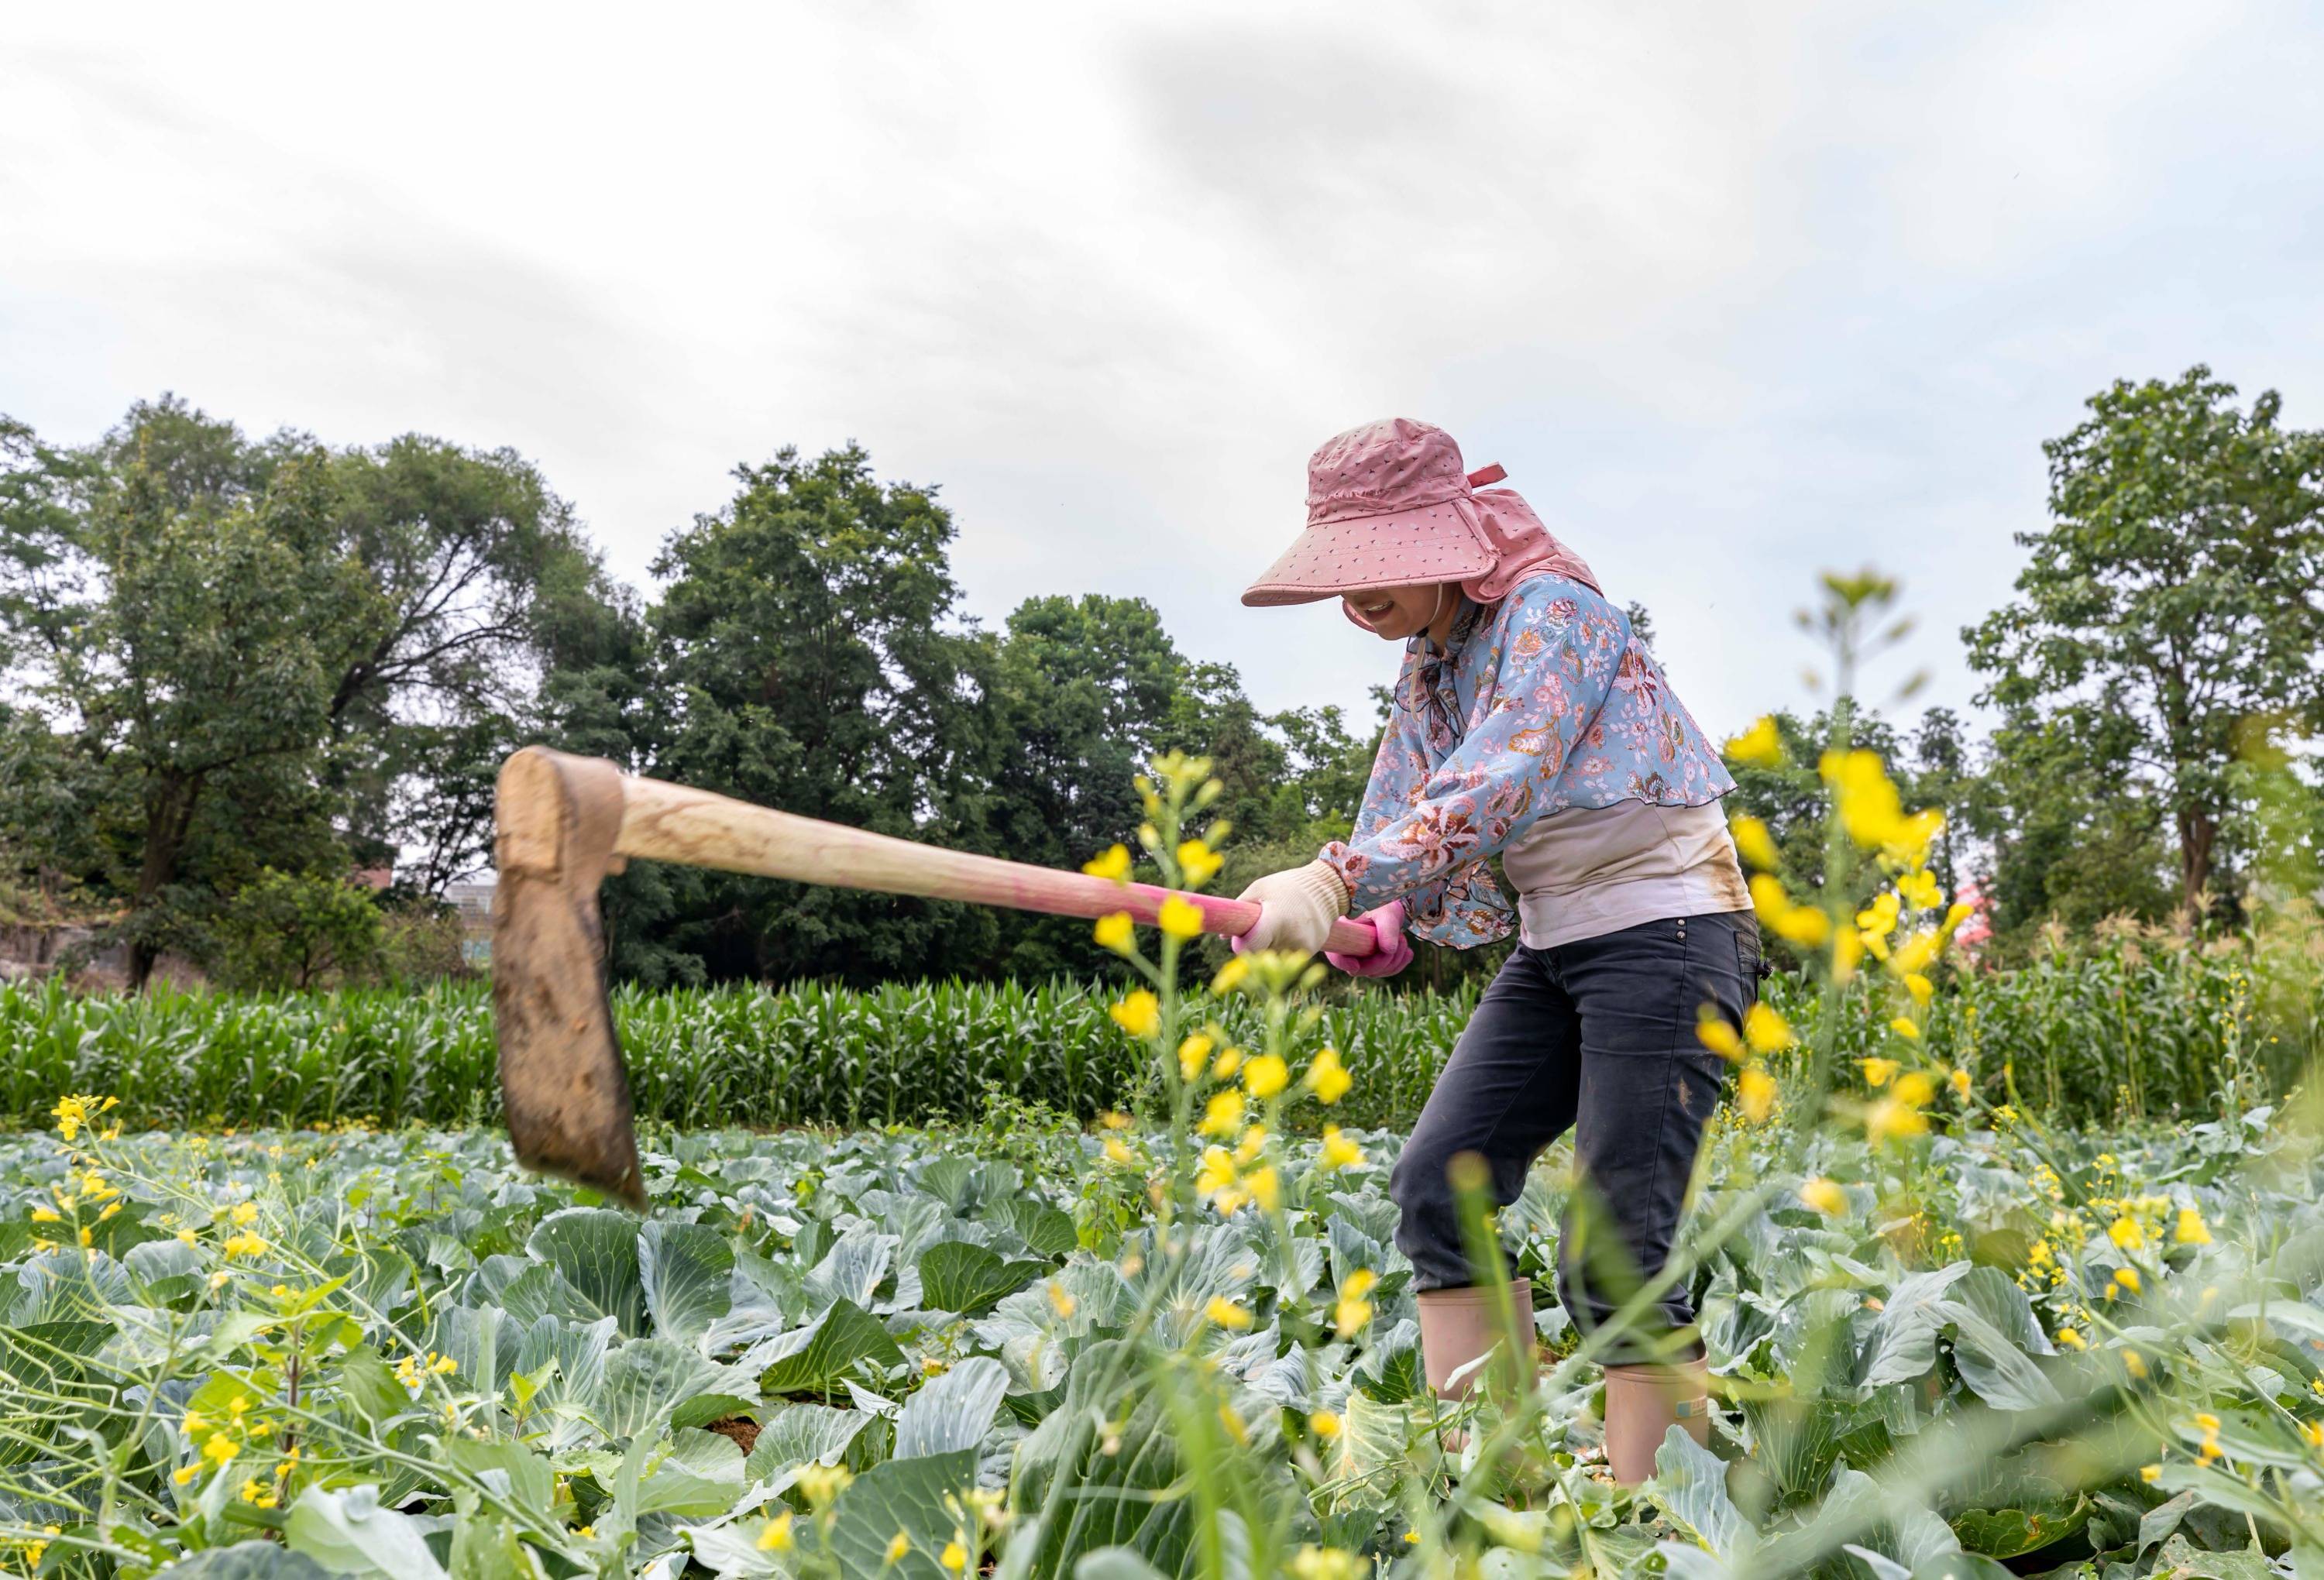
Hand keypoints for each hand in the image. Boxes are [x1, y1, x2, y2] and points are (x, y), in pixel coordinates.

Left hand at [1231, 860, 1348, 953]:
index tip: (1242, 939)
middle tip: (1260, 930)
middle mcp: (1292, 936)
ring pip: (1276, 958)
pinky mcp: (1312, 950)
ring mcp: (1304, 945)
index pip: (1252, 947)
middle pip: (1262, 955)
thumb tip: (1222, 935)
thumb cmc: (1286, 885)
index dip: (1243, 946)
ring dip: (1271, 948)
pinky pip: (1289, 955)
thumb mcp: (1260, 888)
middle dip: (1256, 947)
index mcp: (1276, 919)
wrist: (1325, 888)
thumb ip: (1241, 909)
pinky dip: (1285, 947)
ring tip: (1277, 927)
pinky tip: (1290, 930)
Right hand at [1325, 900, 1413, 977]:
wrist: (1391, 909)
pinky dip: (1398, 964)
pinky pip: (1384, 971)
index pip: (1335, 954)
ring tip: (1403, 939)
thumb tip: (1389, 950)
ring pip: (1374, 972)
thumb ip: (1387, 929)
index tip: (1355, 965)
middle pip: (1359, 969)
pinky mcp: (1371, 962)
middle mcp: (1348, 949)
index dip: (1342, 962)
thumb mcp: (1386, 913)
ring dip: (1394, 960)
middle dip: (1383, 960)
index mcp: (1342, 933)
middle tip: (1400, 939)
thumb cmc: (1384, 905)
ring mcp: (1360, 958)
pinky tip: (1408, 952)